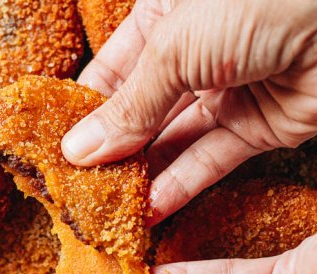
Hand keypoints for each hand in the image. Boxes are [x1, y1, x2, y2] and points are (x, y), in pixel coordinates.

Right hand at [62, 0, 316, 222]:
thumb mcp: (177, 46)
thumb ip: (130, 105)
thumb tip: (78, 150)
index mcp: (163, 19)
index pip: (109, 76)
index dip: (83, 116)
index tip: (57, 155)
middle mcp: (192, 57)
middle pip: (139, 116)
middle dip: (111, 155)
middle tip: (81, 193)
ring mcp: (225, 93)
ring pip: (172, 144)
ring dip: (142, 178)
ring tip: (110, 211)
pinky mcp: (259, 127)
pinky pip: (210, 161)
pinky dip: (181, 188)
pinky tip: (150, 211)